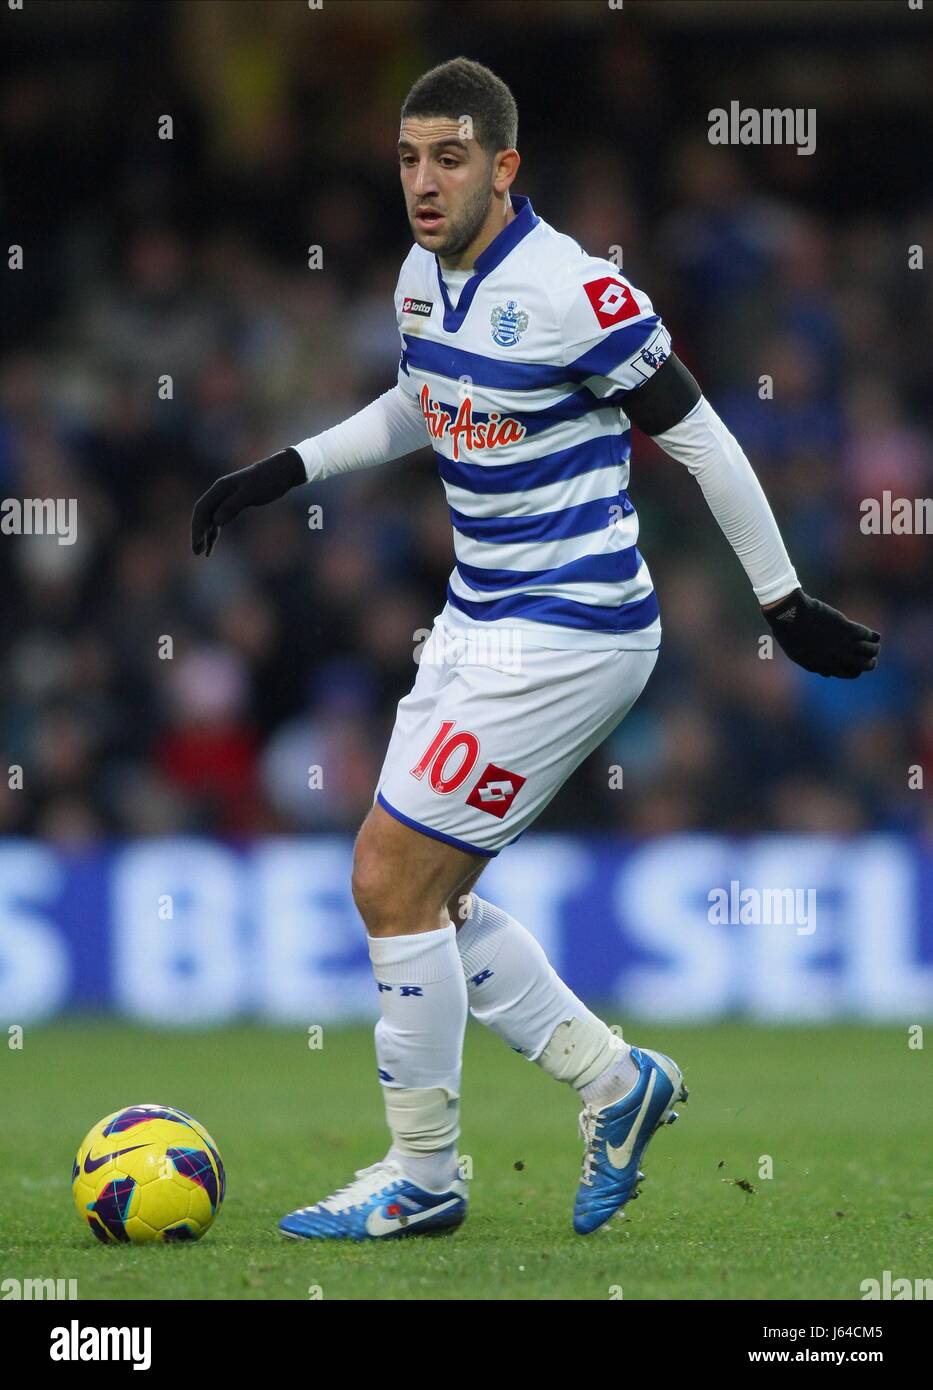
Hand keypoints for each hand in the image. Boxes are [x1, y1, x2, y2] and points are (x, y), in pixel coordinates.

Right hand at [191, 448, 304, 556]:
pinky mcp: (234, 503)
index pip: (202, 509)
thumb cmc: (268, 480)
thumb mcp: (251, 493)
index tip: (198, 543)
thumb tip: (216, 521)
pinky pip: (219, 519)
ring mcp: (226, 498)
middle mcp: (220, 492)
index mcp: (220, 488)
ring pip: (210, 518)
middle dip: (198, 533)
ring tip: (202, 552)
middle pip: (203, 514)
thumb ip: (233, 505)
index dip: (197, 526)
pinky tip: (212, 543)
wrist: (282, 471)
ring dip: (205, 534)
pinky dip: (215, 531)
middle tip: (197, 552)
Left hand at [763, 588, 879, 678]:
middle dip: (871, 661)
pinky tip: (874, 634)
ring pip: (871, 651)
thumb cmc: (791, 634)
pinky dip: (874, 636)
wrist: (791, 617)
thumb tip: (827, 674)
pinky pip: (870, 636)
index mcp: (826, 666)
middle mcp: (838, 658)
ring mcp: (845, 644)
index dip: (856, 669)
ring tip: (874, 643)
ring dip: (875, 647)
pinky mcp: (849, 629)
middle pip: (865, 665)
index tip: (856, 663)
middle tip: (871, 654)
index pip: (851, 674)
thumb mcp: (801, 657)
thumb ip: (816, 666)